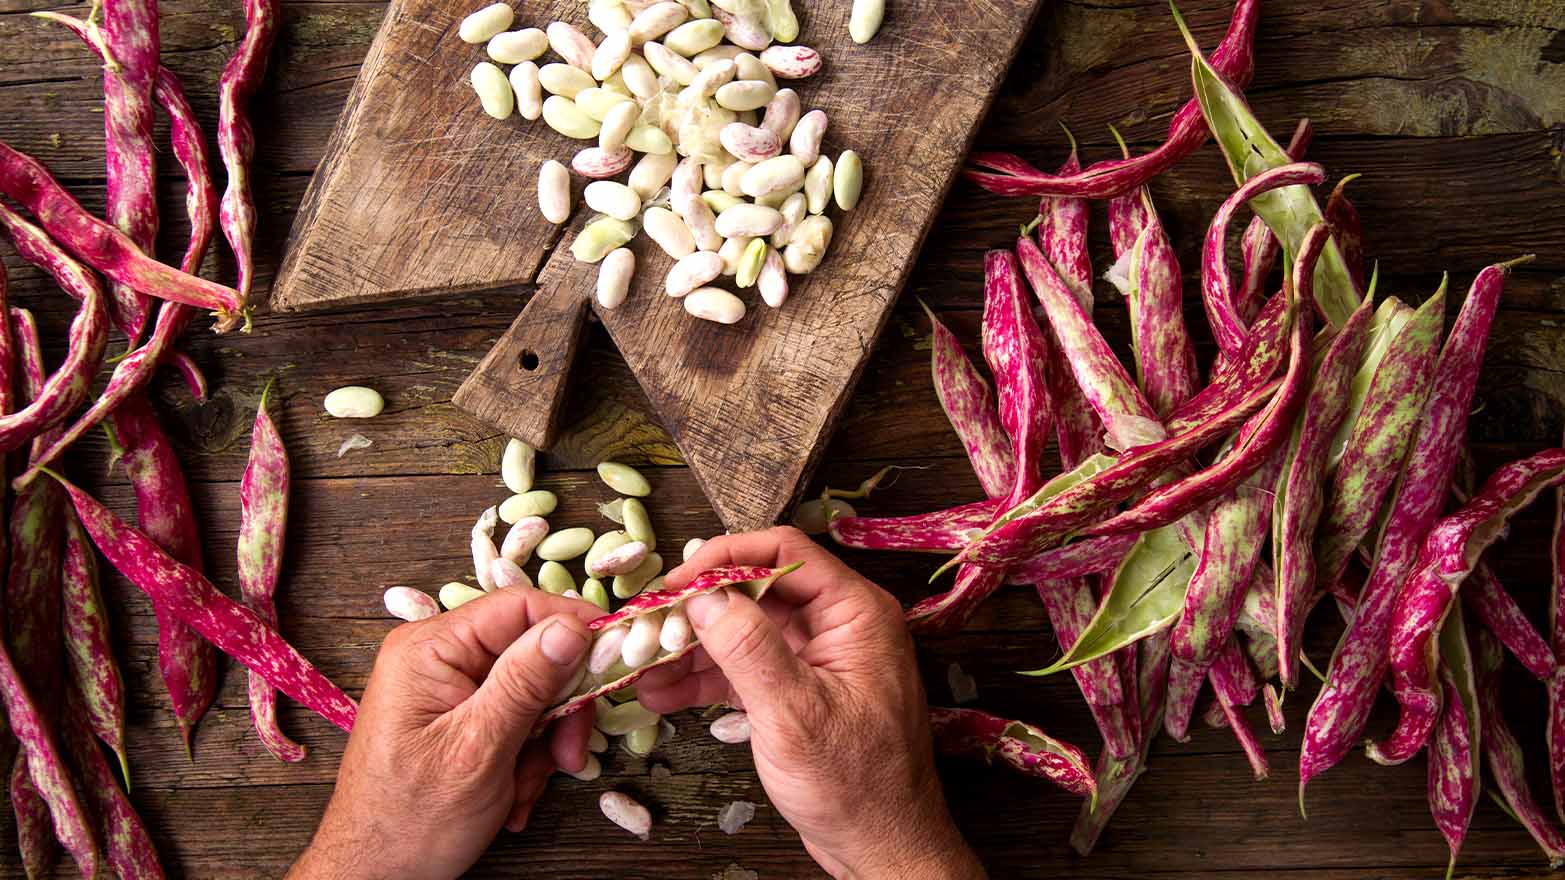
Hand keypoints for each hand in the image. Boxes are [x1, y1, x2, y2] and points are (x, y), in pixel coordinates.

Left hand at [289, 587, 598, 879]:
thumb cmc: (409, 821)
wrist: (375, 878)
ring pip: (533, 692)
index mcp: (430, 648)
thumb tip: (573, 626)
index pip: (519, 607)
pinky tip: (509, 796)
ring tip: (523, 790)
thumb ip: (525, 682)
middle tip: (567, 756)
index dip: (573, 627)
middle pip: (533, 652)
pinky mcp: (461, 719)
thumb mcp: (478, 749)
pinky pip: (517, 720)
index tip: (616, 659)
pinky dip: (526, 759)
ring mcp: (449, 689)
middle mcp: (439, 657)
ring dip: (543, 745)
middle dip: (557, 709)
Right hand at [637, 527, 984, 879]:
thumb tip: (703, 595)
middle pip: (755, 590)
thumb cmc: (857, 786)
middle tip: (644, 626)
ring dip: (690, 647)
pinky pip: (744, 668)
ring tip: (639, 666)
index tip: (674, 582)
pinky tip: (660, 693)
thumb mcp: (796, 713)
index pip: (783, 551)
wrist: (882, 848)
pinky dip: (704, 679)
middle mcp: (838, 625)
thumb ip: (748, 648)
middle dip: (696, 608)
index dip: (723, 558)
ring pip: (742, 630)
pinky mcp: (797, 690)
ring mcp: (816, 658)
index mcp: (855, 613)